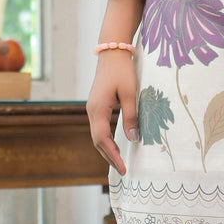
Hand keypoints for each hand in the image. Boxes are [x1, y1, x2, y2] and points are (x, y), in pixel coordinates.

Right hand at [86, 50, 138, 174]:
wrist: (112, 52)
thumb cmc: (122, 70)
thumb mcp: (130, 93)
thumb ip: (131, 116)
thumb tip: (132, 139)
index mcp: (97, 109)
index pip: (102, 140)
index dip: (112, 156)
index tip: (123, 168)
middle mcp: (91, 111)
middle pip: (97, 141)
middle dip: (109, 157)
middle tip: (123, 170)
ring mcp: (92, 108)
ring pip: (97, 135)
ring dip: (107, 149)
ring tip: (120, 162)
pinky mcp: (97, 105)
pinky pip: (100, 127)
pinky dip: (106, 140)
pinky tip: (115, 145)